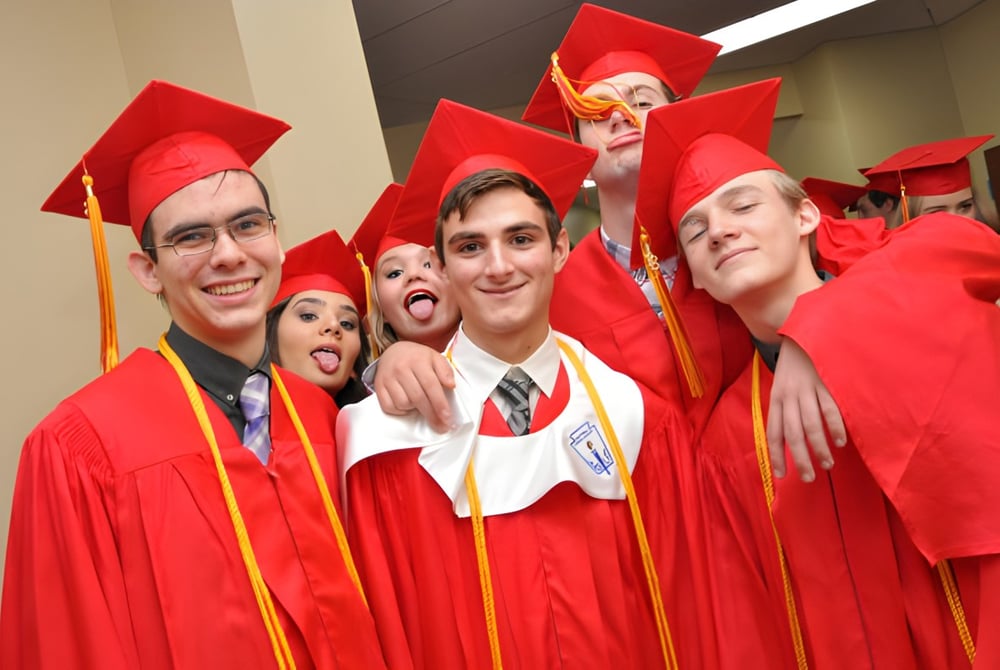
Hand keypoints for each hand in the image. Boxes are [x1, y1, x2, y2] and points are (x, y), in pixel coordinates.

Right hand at [373, 341, 455, 431]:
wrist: (393, 352)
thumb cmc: (417, 358)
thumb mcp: (435, 358)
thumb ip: (445, 371)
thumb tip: (451, 385)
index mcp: (418, 360)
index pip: (431, 385)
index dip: (440, 404)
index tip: (448, 418)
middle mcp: (401, 369)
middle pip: (418, 398)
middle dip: (431, 415)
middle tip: (441, 425)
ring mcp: (388, 378)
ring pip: (403, 403)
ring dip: (414, 409)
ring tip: (421, 404)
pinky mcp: (379, 386)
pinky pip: (389, 407)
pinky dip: (400, 410)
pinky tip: (407, 405)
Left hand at [766, 337, 846, 480]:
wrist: (802, 332)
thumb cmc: (793, 367)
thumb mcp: (781, 387)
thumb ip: (784, 410)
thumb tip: (788, 441)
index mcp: (776, 398)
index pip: (773, 433)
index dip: (777, 455)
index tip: (782, 475)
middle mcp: (788, 396)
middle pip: (793, 433)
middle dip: (800, 458)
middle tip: (809, 477)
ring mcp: (807, 389)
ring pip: (811, 425)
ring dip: (819, 447)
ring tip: (827, 464)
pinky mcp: (825, 382)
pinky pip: (830, 409)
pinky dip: (835, 427)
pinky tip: (840, 442)